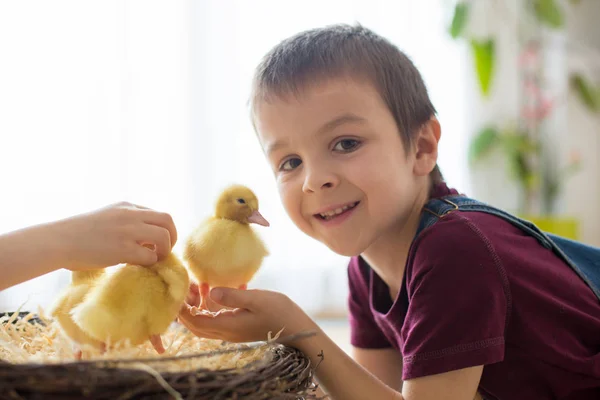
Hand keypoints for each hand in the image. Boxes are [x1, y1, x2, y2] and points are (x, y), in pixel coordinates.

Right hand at [58, 201, 176, 270]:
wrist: (57, 241)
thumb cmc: (78, 234)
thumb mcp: (106, 218)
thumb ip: (125, 223)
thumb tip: (145, 239)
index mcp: (127, 206)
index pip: (158, 214)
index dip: (162, 230)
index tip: (156, 243)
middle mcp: (130, 214)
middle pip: (168, 220)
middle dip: (172, 237)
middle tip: (163, 251)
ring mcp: (127, 231)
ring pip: (164, 237)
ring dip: (164, 251)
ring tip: (153, 260)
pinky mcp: (122, 248)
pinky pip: (150, 256)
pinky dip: (150, 263)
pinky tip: (139, 266)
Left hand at [178, 287, 315, 343]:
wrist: (295, 326)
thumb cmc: (277, 311)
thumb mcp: (255, 299)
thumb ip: (232, 296)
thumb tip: (210, 291)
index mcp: (227, 326)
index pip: (195, 322)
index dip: (182, 311)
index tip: (176, 293)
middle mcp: (226, 332)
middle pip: (197, 324)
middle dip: (186, 308)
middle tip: (184, 287)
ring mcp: (233, 330)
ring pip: (207, 320)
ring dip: (200, 304)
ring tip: (201, 283)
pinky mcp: (239, 325)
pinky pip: (219, 316)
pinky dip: (213, 304)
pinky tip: (220, 287)